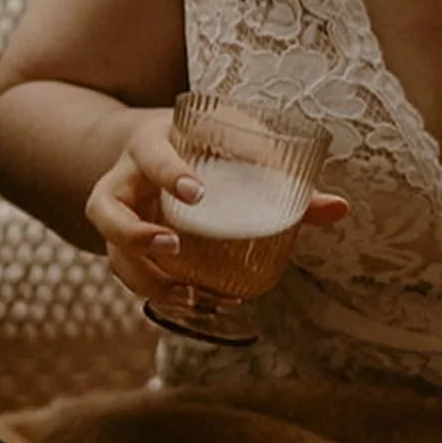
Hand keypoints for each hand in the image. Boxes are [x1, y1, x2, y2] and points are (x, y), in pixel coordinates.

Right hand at [85, 109, 346, 302]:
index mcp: (150, 144)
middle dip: (134, 234)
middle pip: (104, 210)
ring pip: (113, 253)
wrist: (156, 143)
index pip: (150, 156)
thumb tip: (338, 208)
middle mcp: (124, 181)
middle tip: (173, 247)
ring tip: (191, 296)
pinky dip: (161, 294)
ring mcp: (120, 216)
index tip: (196, 193)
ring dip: (146, 280)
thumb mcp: (235, 138)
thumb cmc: (204, 139)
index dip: (168, 173)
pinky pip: (132, 274)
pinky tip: (202, 304)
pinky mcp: (126, 245)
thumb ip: (279, 171)